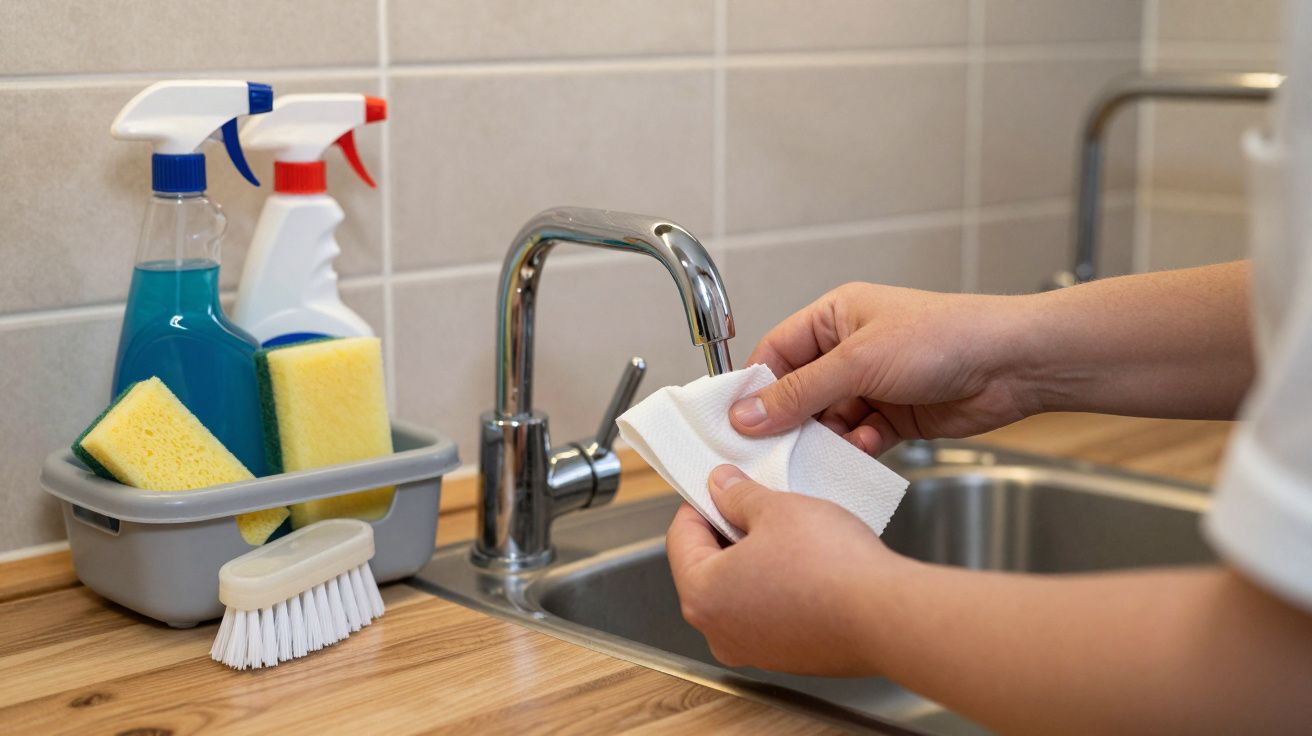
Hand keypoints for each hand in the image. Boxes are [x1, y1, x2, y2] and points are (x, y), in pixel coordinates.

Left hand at [666, 465, 906, 675]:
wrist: (887, 615)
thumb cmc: (831, 565)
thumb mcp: (777, 509)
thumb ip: (738, 496)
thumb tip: (721, 486)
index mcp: (701, 595)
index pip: (681, 537)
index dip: (700, 503)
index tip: (720, 486)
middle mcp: (719, 632)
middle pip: (707, 568)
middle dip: (728, 532)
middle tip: (756, 503)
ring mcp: (753, 650)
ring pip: (739, 593)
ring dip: (754, 560)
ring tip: (785, 531)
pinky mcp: (787, 658)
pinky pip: (768, 613)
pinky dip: (777, 588)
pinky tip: (806, 564)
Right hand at [730, 282, 1039, 454]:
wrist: (1014, 364)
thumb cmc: (945, 337)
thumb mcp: (859, 362)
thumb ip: (800, 393)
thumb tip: (747, 414)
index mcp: (836, 317)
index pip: (777, 352)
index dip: (755, 386)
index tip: (735, 421)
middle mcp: (851, 349)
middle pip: (799, 392)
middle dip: (789, 421)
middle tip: (771, 449)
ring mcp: (874, 384)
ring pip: (827, 421)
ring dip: (826, 439)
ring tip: (824, 452)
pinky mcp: (896, 416)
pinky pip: (858, 439)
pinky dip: (856, 448)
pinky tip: (866, 447)